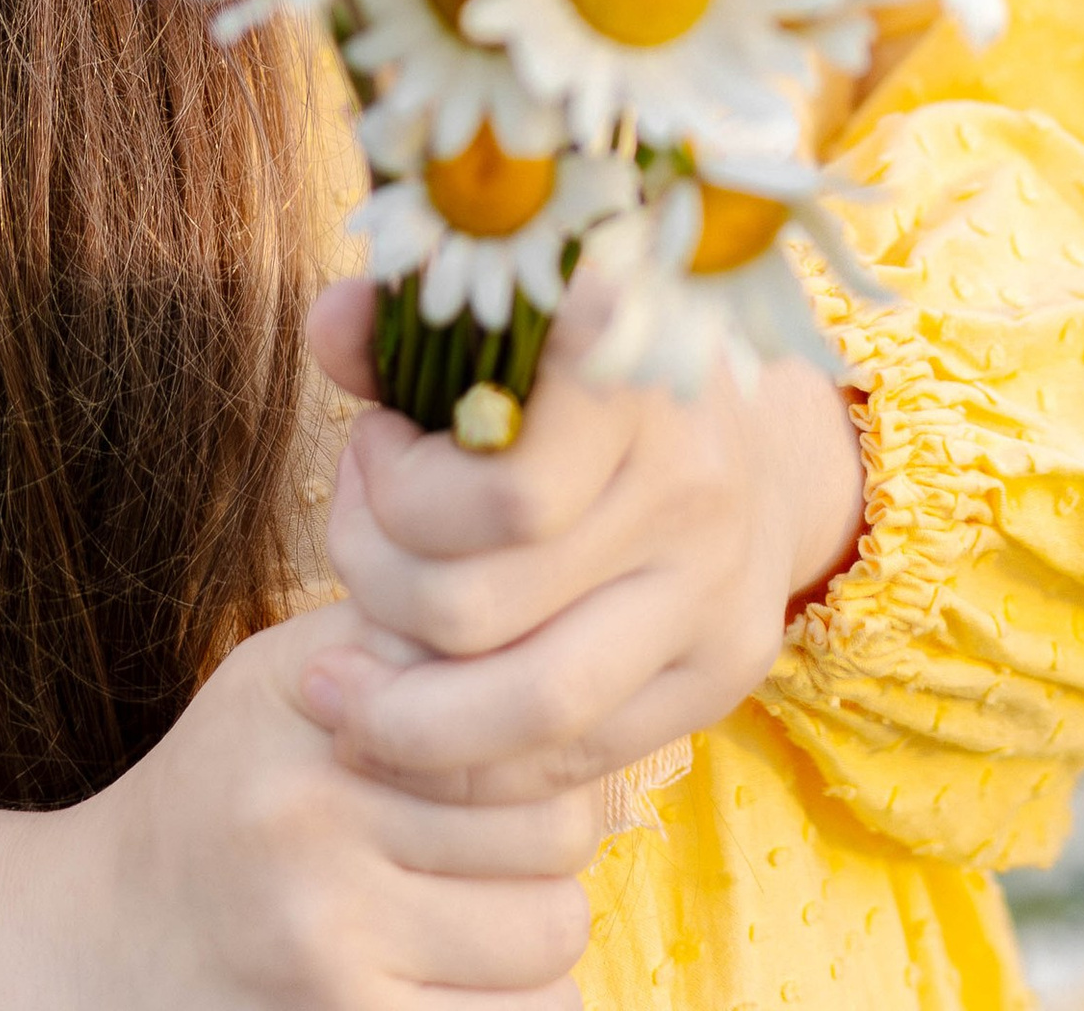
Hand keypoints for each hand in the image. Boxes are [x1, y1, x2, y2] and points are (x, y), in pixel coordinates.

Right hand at [0, 597, 599, 1010]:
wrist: (104, 941)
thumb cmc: (220, 793)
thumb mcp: (279, 679)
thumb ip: (392, 636)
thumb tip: (534, 610)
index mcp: (308, 710)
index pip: (511, 705)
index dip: (552, 727)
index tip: (536, 743)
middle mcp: (314, 823)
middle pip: (553, 825)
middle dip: (559, 829)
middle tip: (515, 831)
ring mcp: (331, 947)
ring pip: (552, 931)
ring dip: (542, 920)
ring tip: (493, 902)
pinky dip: (522, 999)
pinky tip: (478, 970)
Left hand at [294, 276, 864, 805]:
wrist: (753, 435)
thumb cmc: (583, 369)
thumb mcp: (502, 320)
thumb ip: (405, 324)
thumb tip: (330, 325)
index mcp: (637, 376)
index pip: (502, 494)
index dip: (398, 491)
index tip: (372, 446)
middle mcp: (694, 490)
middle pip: (483, 609)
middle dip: (377, 587)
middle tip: (354, 546)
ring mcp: (718, 594)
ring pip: (530, 712)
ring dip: (402, 710)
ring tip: (341, 674)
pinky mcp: (722, 675)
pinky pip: (572, 763)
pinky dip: (468, 762)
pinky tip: (408, 718)